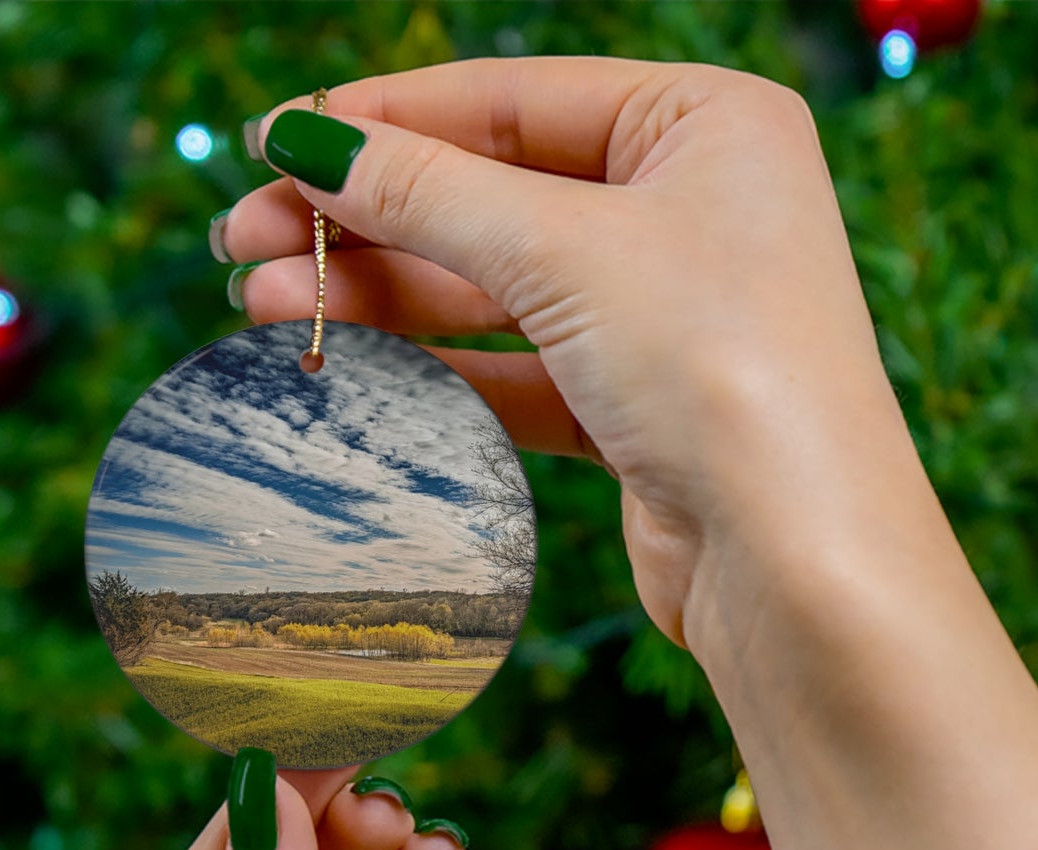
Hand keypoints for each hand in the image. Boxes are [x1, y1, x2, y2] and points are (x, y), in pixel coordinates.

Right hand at [219, 56, 915, 657]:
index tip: (272, 142)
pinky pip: (518, 370)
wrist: (796, 562)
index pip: (513, 100)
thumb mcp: (565, 251)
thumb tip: (307, 141)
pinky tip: (346, 364)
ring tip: (262, 306)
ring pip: (497, 289)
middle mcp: (692, 210)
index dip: (384, 120)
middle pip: (494, 195)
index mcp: (706, 124)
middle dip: (366, 219)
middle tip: (242, 241)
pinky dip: (436, 369)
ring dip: (382, 297)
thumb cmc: (719, 370)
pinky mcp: (640, 409)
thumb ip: (429, 192)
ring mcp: (666, 315)